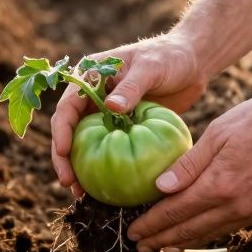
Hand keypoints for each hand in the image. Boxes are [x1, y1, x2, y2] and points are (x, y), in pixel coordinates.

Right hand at [50, 33, 205, 195]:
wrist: (191, 62)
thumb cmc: (170, 57)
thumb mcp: (151, 68)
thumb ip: (132, 87)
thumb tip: (111, 108)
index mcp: (90, 76)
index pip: (67, 105)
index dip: (61, 130)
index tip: (64, 152)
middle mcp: (92, 95)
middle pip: (69, 129)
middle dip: (63, 157)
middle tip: (68, 183)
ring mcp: (105, 113)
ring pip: (84, 143)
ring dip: (79, 167)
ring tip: (81, 194)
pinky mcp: (121, 127)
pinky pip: (108, 148)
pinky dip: (103, 166)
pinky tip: (105, 188)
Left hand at [126, 88, 251, 251]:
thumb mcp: (219, 132)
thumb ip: (189, 163)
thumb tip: (159, 187)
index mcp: (221, 185)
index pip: (176, 211)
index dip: (151, 224)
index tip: (133, 231)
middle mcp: (237, 206)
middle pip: (189, 230)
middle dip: (161, 240)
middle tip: (139, 246)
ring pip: (209, 234)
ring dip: (182, 241)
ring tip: (162, 246)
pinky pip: (227, 228)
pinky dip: (206, 233)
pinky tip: (194, 233)